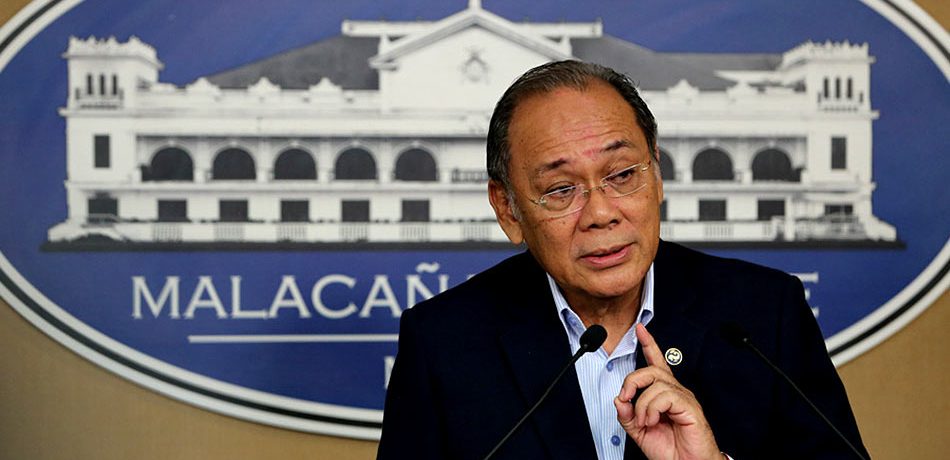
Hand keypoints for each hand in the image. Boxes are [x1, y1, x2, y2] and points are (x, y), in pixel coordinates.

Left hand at [613, 324, 720, 459]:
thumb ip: (627, 416)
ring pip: (655, 383)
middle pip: (650, 371)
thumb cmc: (670, 451)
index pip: (656, 363)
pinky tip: (653, 421)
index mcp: (664, 394)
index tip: (640, 329)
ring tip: (644, 422)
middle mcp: (675, 392)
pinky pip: (666, 396)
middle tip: (626, 399)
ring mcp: (684, 398)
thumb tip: (619, 399)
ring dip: (642, 405)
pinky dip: (652, 409)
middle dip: (632, 381)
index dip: (649, 344)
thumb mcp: (639, 432)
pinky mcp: (690, 407)